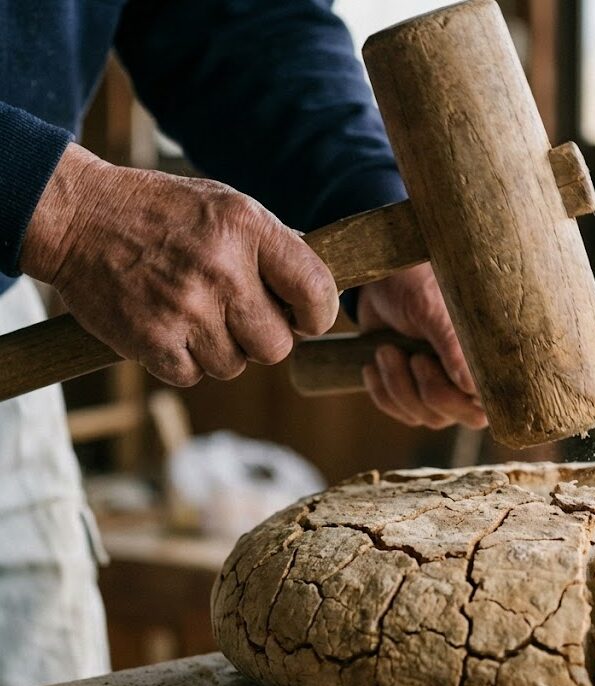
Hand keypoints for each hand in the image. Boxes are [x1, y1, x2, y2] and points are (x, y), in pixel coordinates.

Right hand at [21, 143, 337, 385]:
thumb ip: (275, 246)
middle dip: (265, 338)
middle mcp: (221, 269)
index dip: (318, 315)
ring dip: (223, 350)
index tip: (307, 318)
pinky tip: (170, 327)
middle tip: (242, 317)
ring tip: (197, 314)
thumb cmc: (163, 213)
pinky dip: (185, 360)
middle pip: (278, 346)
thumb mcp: (228, 206)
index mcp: (247, 227)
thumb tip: (322, 290)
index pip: (315, 290)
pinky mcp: (151, 340)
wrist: (77, 216)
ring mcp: (185, 309)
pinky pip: (193, 376)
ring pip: (236, 366)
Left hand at [357, 263, 486, 429]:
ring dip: (398, 384)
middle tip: (414, 357)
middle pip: (459, 416)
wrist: (381, 284)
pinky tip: (373, 365)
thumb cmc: (415, 287)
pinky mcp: (413, 395)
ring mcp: (442, 392)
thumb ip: (453, 345)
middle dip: (428, 388)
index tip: (436, 365)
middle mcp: (471, 381)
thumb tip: (470, 386)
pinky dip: (381, 390)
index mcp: (488, 357)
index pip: (494, 400)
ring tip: (385, 350)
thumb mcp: (431, 310)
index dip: (469, 397)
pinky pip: (399, 412)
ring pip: (424, 416)